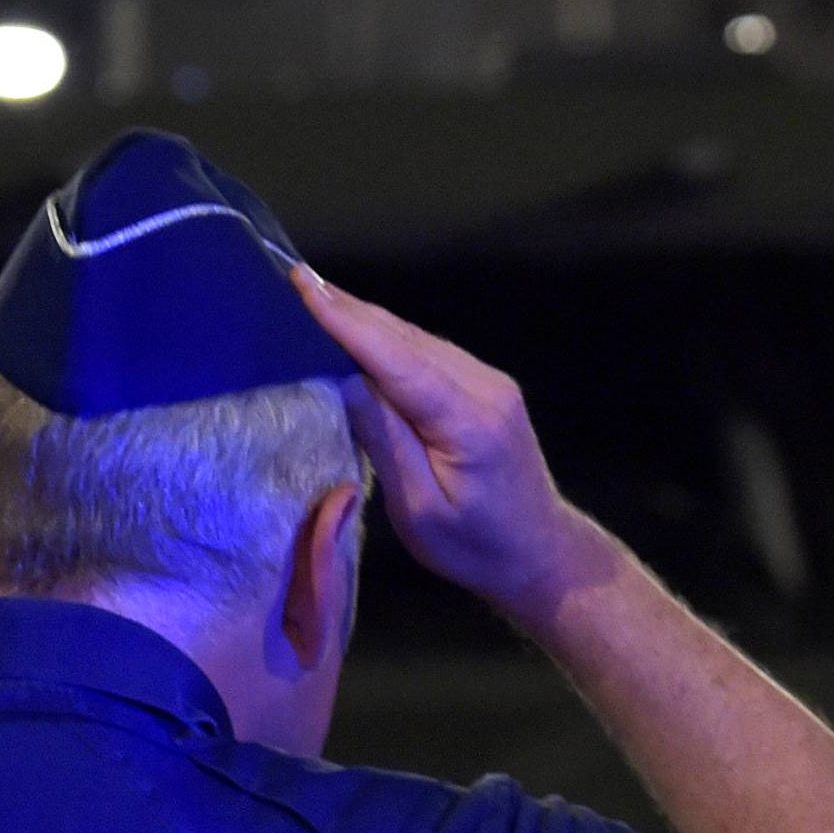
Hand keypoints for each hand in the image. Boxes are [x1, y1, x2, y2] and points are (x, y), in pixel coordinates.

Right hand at [292, 266, 583, 619]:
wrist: (538, 552)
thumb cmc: (475, 547)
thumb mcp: (419, 509)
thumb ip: (385, 441)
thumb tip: (345, 381)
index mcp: (467, 419)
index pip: (396, 358)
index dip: (346, 321)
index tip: (304, 286)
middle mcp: (484, 386)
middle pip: (405, 337)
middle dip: (349, 309)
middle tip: (295, 279)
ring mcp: (489, 382)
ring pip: (416, 339)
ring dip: (366, 320)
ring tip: (314, 297)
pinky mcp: (485, 387)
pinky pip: (428, 353)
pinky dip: (388, 340)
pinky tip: (358, 333)